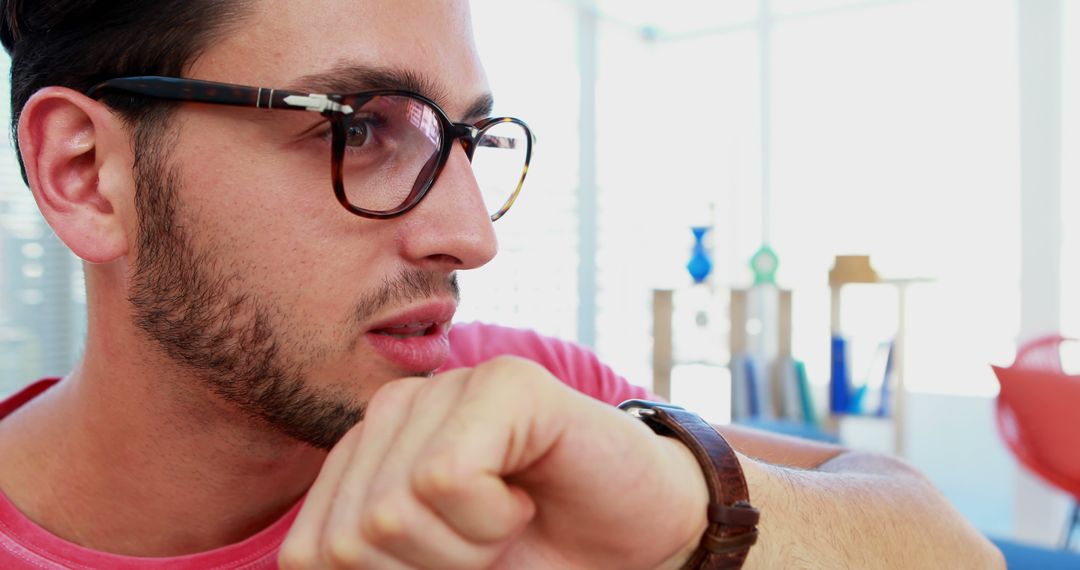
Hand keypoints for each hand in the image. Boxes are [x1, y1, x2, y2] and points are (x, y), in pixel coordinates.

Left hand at [278, 356, 708, 568]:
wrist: (637, 538)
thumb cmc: (532, 559)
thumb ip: (367, 567)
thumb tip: (308, 569)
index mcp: (364, 458)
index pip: (310, 556)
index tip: (447, 565)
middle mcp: (394, 411)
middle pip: (351, 539)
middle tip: (485, 544)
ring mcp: (449, 387)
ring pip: (393, 510)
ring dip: (465, 548)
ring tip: (507, 516)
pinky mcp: (506, 382)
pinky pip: (447, 479)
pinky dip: (492, 517)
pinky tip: (524, 492)